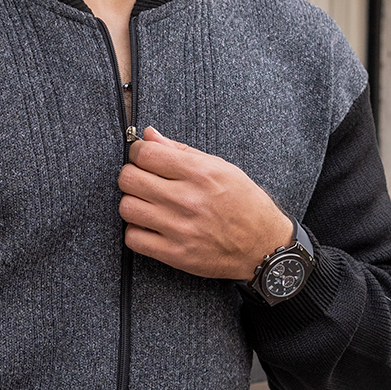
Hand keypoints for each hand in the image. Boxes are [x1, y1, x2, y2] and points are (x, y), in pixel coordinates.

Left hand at [117, 126, 293, 279]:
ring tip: (146, 203)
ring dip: (132, 203)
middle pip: (129, 179)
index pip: (146, 154)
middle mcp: (188, 199)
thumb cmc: (245, 204)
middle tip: (143, 180)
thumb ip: (182, 151)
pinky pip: (133, 238)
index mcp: (200, 173)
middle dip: (131, 175)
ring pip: (127, 207)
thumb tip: (150, 135)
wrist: (263, 246)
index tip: (142, 157)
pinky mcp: (175, 254)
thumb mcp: (221, 168)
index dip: (138, 152)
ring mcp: (180, 228)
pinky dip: (136, 231)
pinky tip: (149, 226)